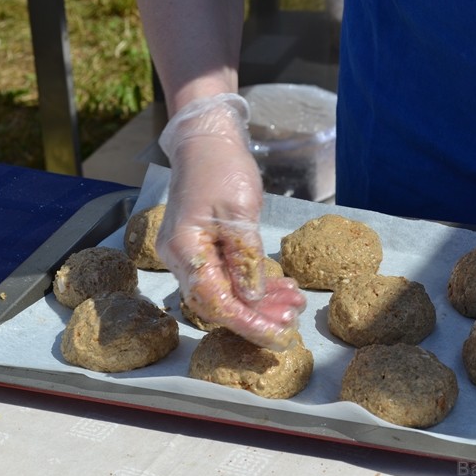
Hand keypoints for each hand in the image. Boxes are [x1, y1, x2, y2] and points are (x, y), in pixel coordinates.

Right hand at [157, 94, 305, 349]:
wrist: (208, 140)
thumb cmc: (222, 167)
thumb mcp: (241, 212)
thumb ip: (246, 259)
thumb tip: (252, 300)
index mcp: (184, 249)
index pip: (215, 301)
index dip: (247, 323)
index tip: (277, 336)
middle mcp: (181, 257)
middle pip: (219, 301)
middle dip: (257, 315)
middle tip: (293, 321)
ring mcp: (191, 253)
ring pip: (225, 291)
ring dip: (259, 301)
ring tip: (294, 304)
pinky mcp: (203, 247)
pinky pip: (227, 275)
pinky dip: (253, 284)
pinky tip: (280, 288)